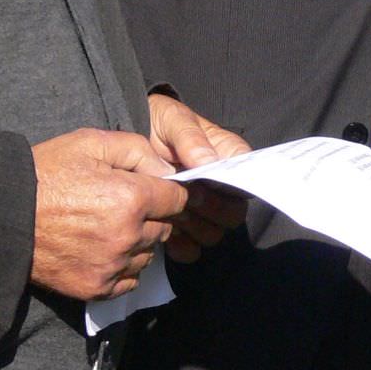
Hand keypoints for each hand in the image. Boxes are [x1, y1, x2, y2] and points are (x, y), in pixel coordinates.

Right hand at [29, 127, 189, 301]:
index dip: (170, 191)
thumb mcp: (92, 142)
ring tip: (110, 226)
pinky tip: (103, 248)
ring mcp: (112, 265)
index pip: (179, 198)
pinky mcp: (96, 288)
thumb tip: (169, 170)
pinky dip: (124, 266)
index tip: (158, 189)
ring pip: (148, 254)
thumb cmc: (47, 173)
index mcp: (131, 198)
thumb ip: (139, 150)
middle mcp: (127, 236)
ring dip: (139, 241)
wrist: (4, 216)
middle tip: (125, 204)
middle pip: (165, 227)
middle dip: (153, 215)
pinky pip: (130, 279)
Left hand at [146, 93, 250, 262]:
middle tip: (188, 199)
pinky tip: (166, 237)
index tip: (207, 182)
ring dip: (196, 229)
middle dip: (213, 209)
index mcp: (225, 156)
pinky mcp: (181, 228)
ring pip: (215, 232)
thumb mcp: (172, 120)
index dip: (233, 186)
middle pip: (234, 211)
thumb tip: (210, 163)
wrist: (124, 138)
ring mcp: (200, 208)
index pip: (246, 177)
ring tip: (174, 216)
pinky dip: (182, 247)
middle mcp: (219, 186)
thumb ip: (191, 139)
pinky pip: (192, 249)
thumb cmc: (155, 122)